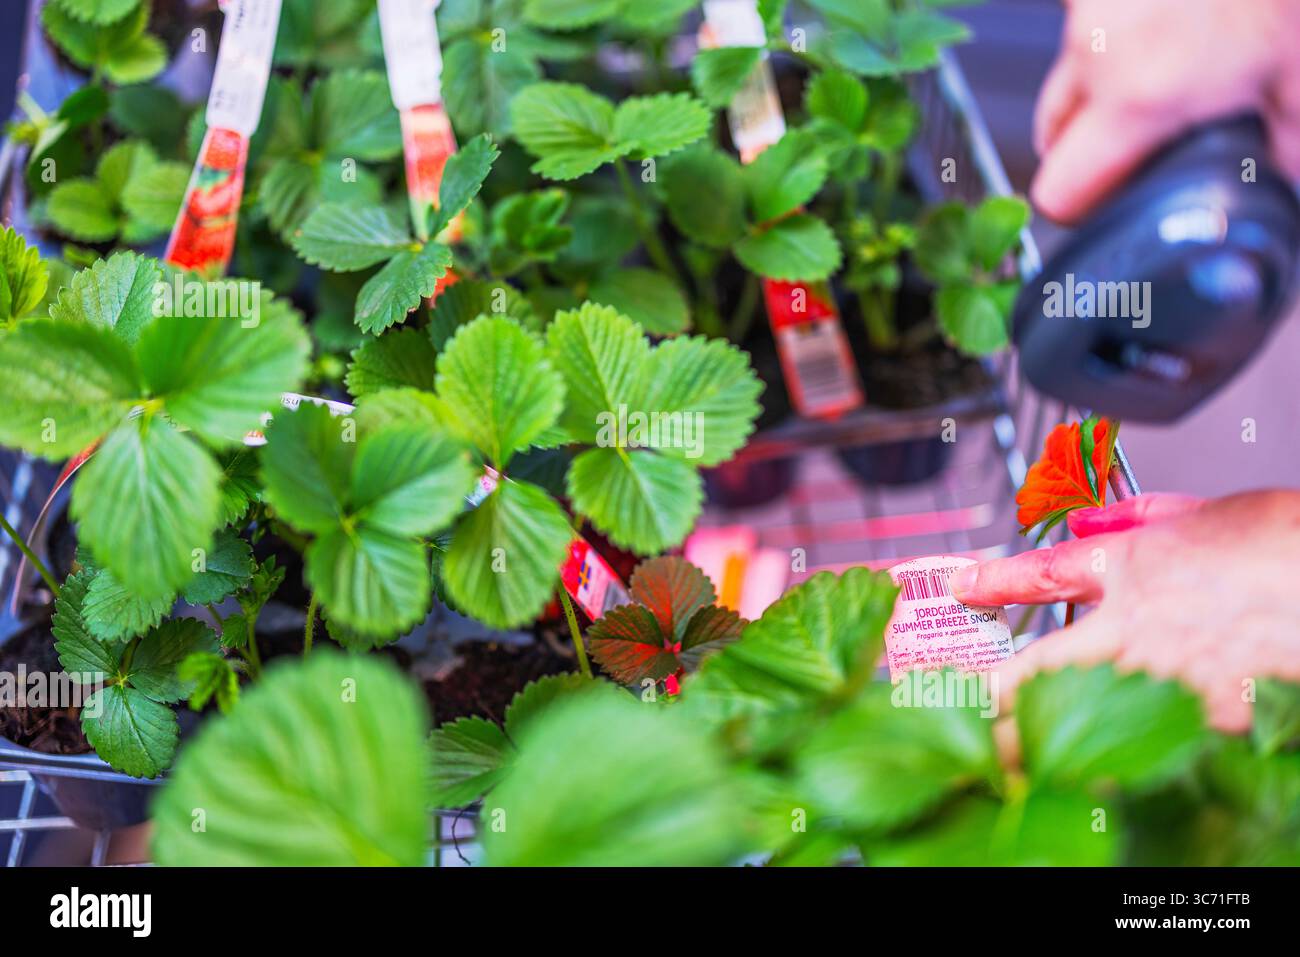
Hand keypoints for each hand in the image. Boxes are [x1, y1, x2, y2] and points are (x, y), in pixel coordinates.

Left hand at [950, 491, 1299, 730]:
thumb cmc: (1280, 541)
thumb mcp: (1200, 513)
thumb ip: (1139, 519)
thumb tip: (1091, 522)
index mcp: (1128, 566)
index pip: (1041, 574)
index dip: (994, 582)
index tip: (962, 588)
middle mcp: (1133, 625)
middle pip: (1041, 665)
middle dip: (997, 694)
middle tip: (969, 709)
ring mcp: (1164, 675)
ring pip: (1087, 715)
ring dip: (1054, 732)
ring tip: (1020, 755)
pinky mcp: (1203, 715)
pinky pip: (1153, 737)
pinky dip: (1132, 750)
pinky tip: (1110, 769)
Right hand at [1032, 0, 1299, 222]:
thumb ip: (1287, 135)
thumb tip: (1283, 174)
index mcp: (1140, 94)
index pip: (1060, 192)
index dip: (1082, 208)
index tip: (1108, 204)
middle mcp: (1098, 51)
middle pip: (1052, 134)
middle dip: (1088, 145)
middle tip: (1142, 139)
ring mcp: (1089, 6)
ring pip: (1073, 71)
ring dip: (1105, 82)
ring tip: (1169, 62)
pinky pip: (1092, 23)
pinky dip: (1122, 30)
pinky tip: (1173, 18)